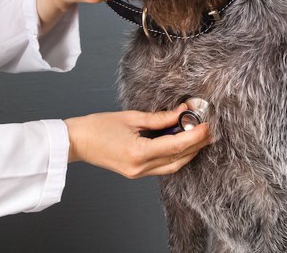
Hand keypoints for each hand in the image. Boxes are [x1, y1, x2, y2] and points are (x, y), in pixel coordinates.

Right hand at [64, 105, 210, 178]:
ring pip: (173, 166)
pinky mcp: (136, 172)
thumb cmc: (97, 127)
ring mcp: (138, 173)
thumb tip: (181, 113)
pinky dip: (175, 156)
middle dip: (197, 145)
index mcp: (138, 153)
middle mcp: (140, 168)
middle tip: (210, 130)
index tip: (207, 125)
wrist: (76, 142)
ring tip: (199, 137)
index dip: (195, 136)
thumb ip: (159, 118)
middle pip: (179, 159)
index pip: (176, 146)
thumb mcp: (131, 117)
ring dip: (188, 152)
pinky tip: (180, 143)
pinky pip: (162, 167)